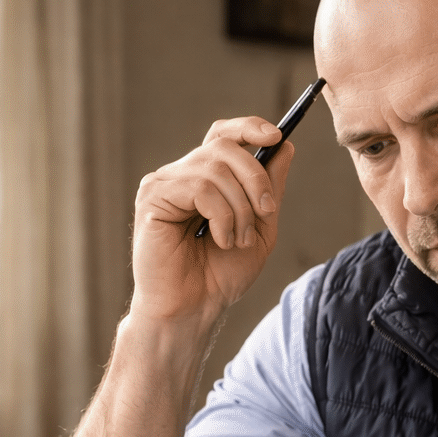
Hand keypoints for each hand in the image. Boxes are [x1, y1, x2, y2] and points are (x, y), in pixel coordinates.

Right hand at [129, 116, 296, 323]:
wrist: (194, 309)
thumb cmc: (220, 275)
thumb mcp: (260, 229)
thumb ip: (270, 189)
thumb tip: (285, 145)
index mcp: (204, 179)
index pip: (223, 135)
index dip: (248, 128)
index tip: (276, 137)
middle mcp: (181, 175)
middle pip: (225, 146)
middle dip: (255, 178)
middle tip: (265, 213)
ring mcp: (163, 184)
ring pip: (215, 169)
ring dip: (239, 208)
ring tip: (236, 241)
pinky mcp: (152, 198)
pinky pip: (199, 187)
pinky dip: (221, 215)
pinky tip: (219, 239)